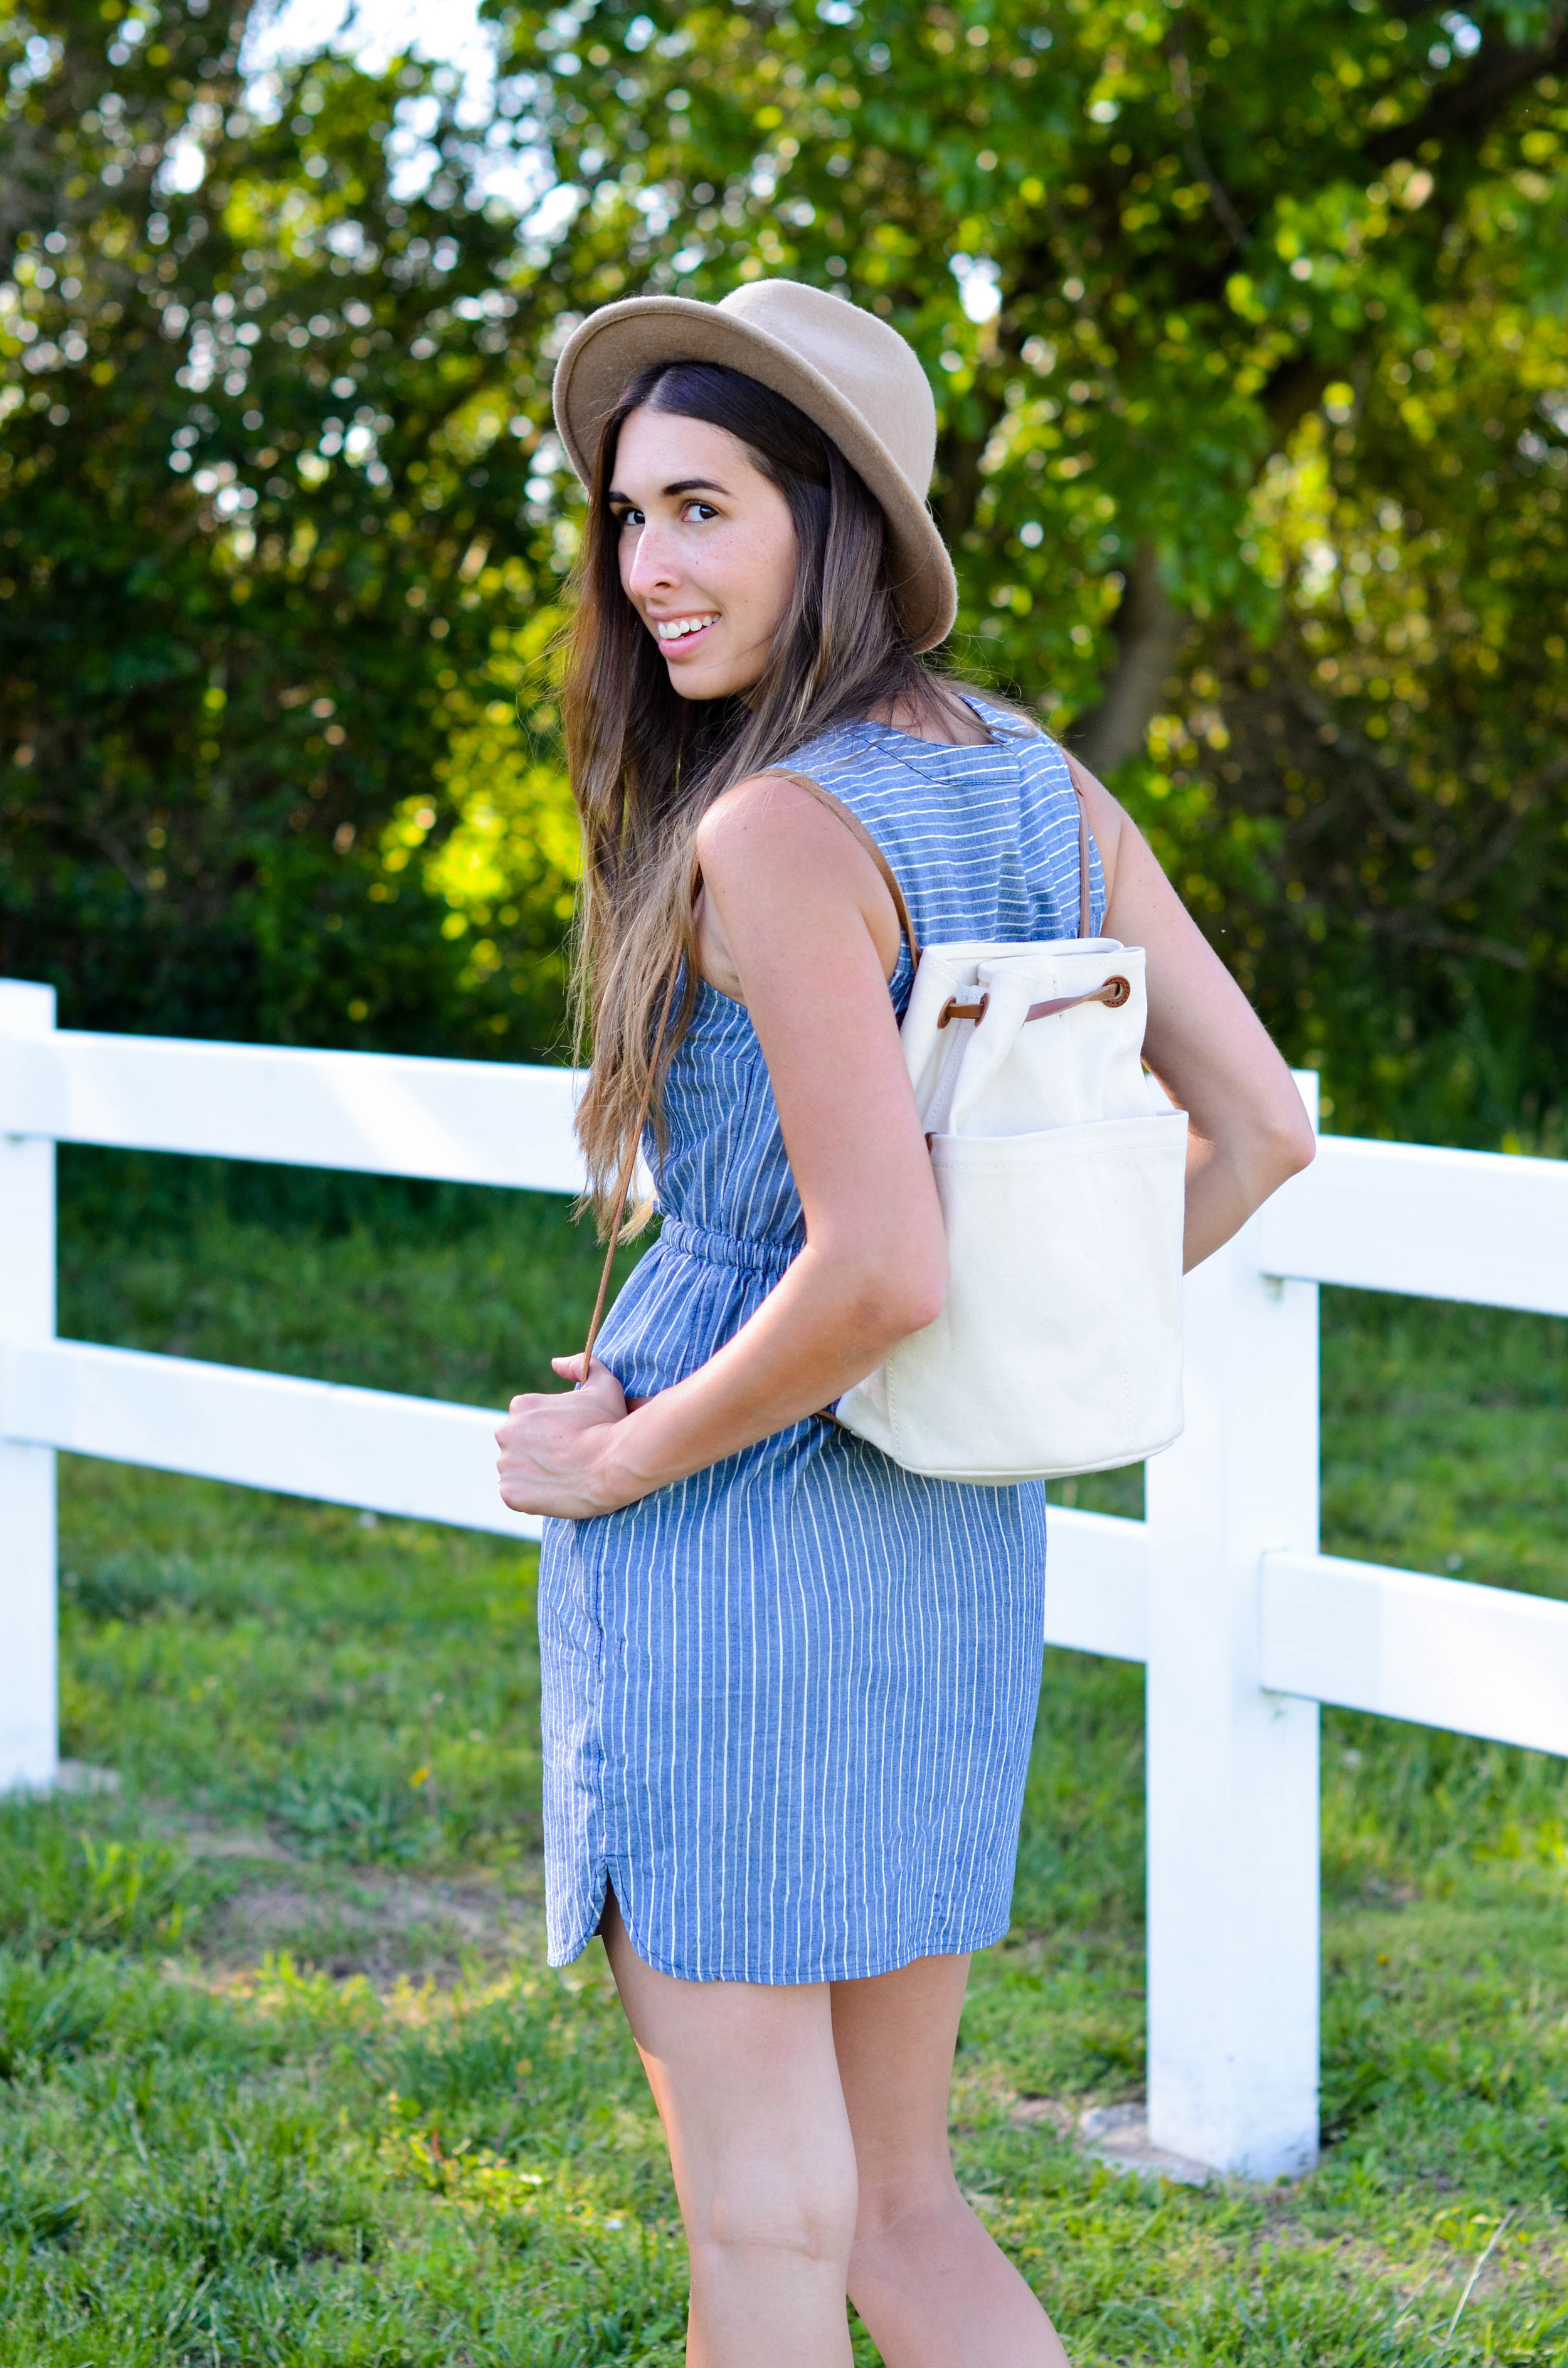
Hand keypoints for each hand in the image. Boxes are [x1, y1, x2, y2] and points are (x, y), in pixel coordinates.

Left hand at [495, 1357, 635, 1519]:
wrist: (613, 1465)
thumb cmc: (609, 1424)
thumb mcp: (602, 1385)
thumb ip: (580, 1365)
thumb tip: (556, 1363)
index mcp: (521, 1406)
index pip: (527, 1422)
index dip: (550, 1432)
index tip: (569, 1440)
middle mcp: (505, 1432)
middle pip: (517, 1445)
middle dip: (537, 1452)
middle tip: (566, 1460)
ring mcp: (506, 1465)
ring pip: (515, 1471)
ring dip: (533, 1474)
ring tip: (562, 1478)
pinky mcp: (510, 1493)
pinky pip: (516, 1496)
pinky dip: (531, 1497)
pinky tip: (555, 1492)